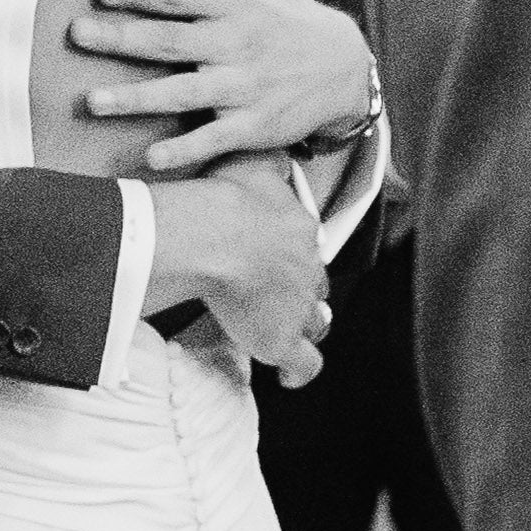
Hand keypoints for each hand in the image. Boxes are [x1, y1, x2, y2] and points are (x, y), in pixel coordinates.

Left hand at [69, 0, 375, 171]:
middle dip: (122, 38)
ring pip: (183, 92)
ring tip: (94, 101)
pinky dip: (185, 150)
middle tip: (76, 35)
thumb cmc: (287, 14)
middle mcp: (235, 43)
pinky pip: (214, 138)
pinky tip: (151, 159)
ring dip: (137, 97)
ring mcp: (244, 87)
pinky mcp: (253, 125)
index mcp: (232, 2)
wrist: (344, 67)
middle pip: (170, 40)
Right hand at [146, 161, 331, 385]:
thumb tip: (278, 153)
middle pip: (313, 284)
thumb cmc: (225, 198)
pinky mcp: (282, 340)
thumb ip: (269, 160)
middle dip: (300, 290)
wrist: (215, 236)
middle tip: (278, 295)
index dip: (291, 255)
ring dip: (305, 326)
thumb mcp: (253, 163)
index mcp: (301, 230)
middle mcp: (307, 270)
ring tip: (288, 331)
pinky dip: (299, 372)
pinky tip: (289, 377)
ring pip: (315, 322)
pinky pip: (304, 364)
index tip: (275, 258)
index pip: (305, 246)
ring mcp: (297, 307)